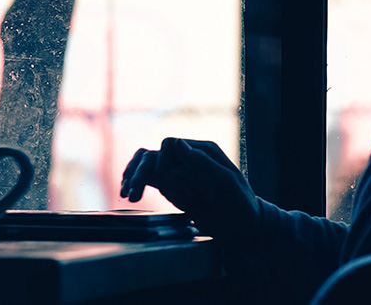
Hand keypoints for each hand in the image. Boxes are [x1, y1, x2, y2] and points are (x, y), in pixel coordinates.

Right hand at [120, 138, 261, 240]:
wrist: (242, 226)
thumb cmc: (241, 203)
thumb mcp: (228, 183)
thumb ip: (205, 163)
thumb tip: (178, 144)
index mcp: (203, 151)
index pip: (171, 145)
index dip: (162, 161)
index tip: (163, 183)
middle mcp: (188, 158)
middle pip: (155, 155)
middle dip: (140, 172)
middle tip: (131, 193)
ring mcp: (179, 172)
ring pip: (148, 165)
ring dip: (134, 176)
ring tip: (128, 193)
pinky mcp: (173, 187)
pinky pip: (150, 178)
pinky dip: (137, 182)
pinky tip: (129, 193)